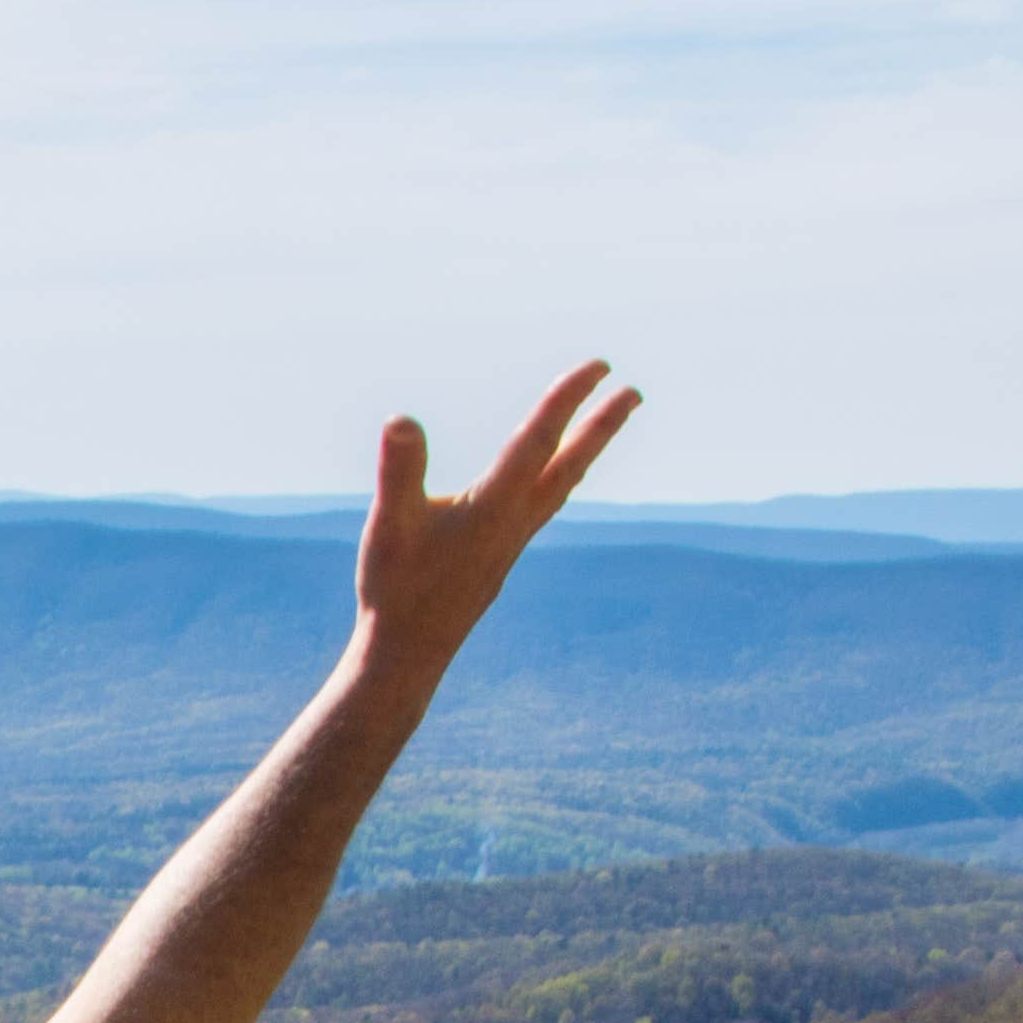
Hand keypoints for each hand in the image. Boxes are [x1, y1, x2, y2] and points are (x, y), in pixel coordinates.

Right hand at [350, 360, 639, 673]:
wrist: (408, 656)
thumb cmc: (396, 591)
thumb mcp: (388, 525)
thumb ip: (399, 471)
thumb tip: (401, 420)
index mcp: (494, 508)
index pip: (537, 440)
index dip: (567, 398)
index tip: (599, 365)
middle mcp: (515, 523)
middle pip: (569, 464)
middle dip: (602, 425)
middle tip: (634, 392)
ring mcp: (513, 542)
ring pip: (562, 486)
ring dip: (587, 449)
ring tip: (610, 422)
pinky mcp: (502, 557)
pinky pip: (545, 505)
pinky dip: (562, 478)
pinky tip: (556, 477)